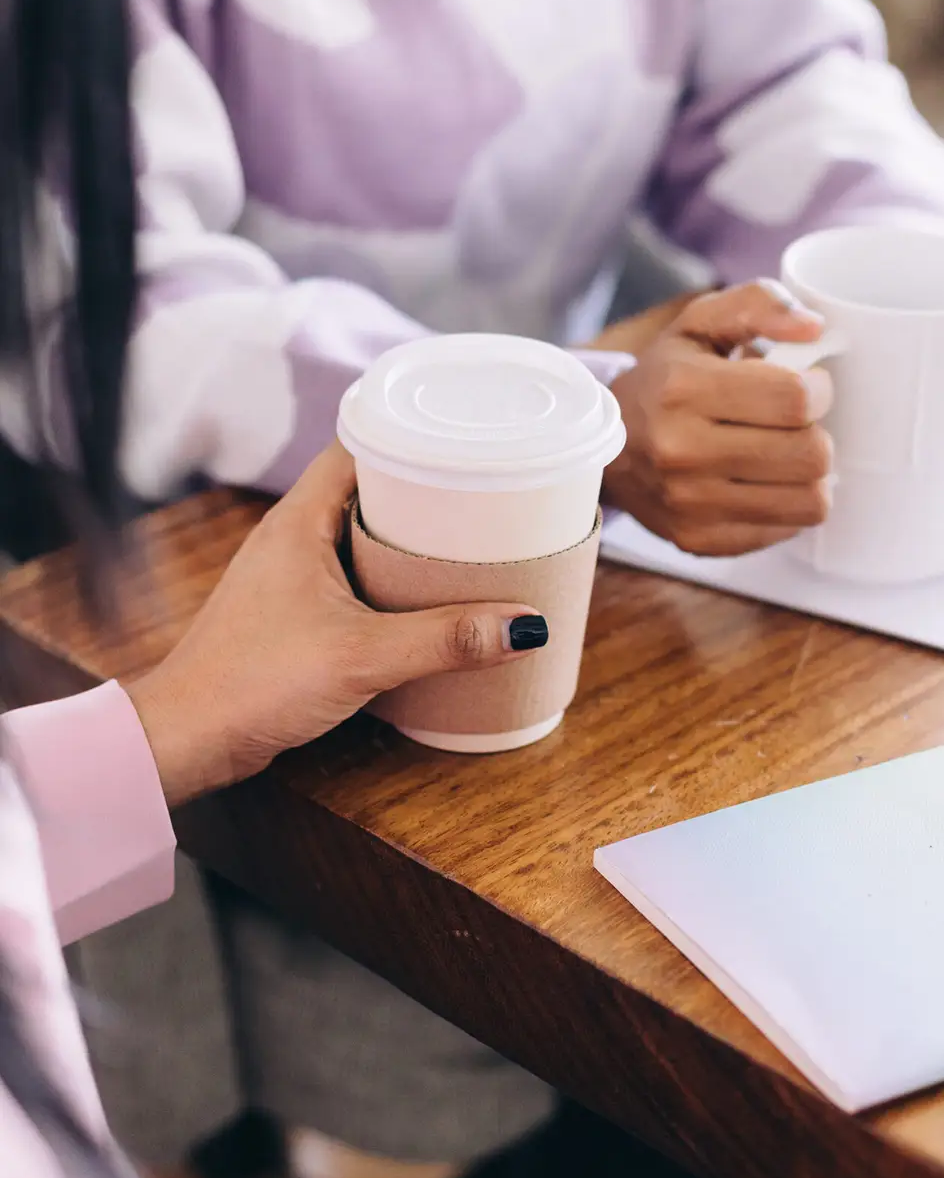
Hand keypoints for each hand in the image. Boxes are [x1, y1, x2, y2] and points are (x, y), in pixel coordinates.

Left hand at [126, 444, 542, 804]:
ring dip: (407, 540)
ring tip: (467, 545)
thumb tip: (524, 625)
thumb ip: (444, 639)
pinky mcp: (290, 614)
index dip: (411, 438)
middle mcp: (290, 536)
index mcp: (298, 520)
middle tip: (483, 497)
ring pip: (359, 536)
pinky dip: (388, 580)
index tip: (464, 443)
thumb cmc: (252, 683)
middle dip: (424, 492)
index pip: (359, 446)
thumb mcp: (363, 656)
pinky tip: (423, 602)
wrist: (185, 739)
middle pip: (367, 490)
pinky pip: (351, 577)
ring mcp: (287, 575)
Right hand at [604, 281, 834, 556]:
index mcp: (684, 388)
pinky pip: (787, 529)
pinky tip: (762, 481)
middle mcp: (682, 451)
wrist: (607, 445)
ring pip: (810, 501)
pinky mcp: (699, 540)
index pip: (796, 399)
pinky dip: (786, 504)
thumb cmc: (666, 377)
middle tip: (794, 422)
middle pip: (811, 455)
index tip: (806, 385)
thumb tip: (813, 326)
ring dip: (809, 473)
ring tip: (785, 452)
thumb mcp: (701, 323)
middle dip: (816, 432)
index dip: (818, 388)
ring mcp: (690, 504)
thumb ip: (759, 304)